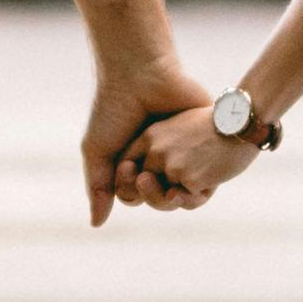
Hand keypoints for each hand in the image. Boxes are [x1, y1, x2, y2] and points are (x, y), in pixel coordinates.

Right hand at [81, 58, 203, 227]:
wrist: (139, 76)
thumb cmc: (113, 109)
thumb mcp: (98, 150)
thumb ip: (98, 188)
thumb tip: (96, 225)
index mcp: (135, 161)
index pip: (135, 195)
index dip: (130, 192)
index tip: (126, 169)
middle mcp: (159, 161)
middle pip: (159, 199)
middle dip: (150, 196)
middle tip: (143, 174)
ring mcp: (182, 155)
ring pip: (183, 195)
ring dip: (170, 196)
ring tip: (158, 176)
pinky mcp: (203, 148)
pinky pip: (206, 183)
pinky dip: (195, 190)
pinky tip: (182, 180)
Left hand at [127, 106, 257, 208]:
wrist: (241, 122)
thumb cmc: (217, 127)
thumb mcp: (182, 130)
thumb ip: (166, 154)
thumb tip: (165, 191)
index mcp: (150, 135)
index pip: (127, 165)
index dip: (136, 180)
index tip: (152, 181)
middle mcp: (155, 150)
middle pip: (142, 187)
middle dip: (159, 194)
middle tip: (177, 188)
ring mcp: (170, 165)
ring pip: (163, 199)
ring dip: (180, 198)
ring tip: (197, 183)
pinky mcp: (188, 178)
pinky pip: (186, 202)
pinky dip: (199, 196)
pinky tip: (213, 179)